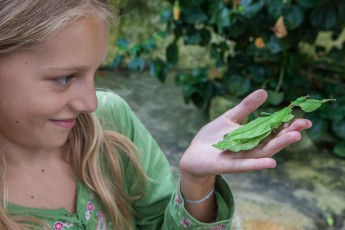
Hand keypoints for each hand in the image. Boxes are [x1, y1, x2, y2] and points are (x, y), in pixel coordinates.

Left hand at [179, 89, 311, 181]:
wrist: (194, 154)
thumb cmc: (212, 137)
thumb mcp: (229, 118)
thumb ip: (246, 107)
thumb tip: (264, 91)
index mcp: (251, 138)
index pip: (273, 131)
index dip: (287, 125)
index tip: (303, 117)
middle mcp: (250, 149)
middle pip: (272, 141)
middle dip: (288, 133)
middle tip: (304, 124)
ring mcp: (241, 159)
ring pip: (263, 153)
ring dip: (279, 146)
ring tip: (295, 136)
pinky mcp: (228, 166)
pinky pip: (245, 166)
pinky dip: (258, 165)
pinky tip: (272, 163)